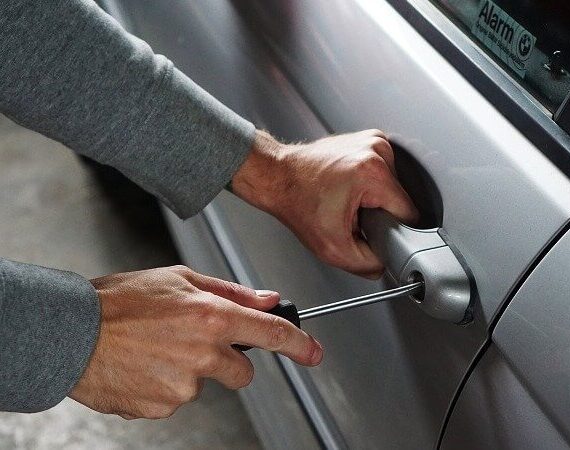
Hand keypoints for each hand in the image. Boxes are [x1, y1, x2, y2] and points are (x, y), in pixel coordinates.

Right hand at [69, 265, 321, 418]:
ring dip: (189, 372)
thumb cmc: (119, 301)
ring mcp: (183, 386)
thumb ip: (230, 291)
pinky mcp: (162, 408)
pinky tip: (143, 367)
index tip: (314, 353)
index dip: (300, 345)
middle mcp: (203, 353)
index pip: (272, 334)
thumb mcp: (178, 279)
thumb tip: (268, 299)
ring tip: (155, 350)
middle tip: (192, 342)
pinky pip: (176, 400)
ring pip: (204, 385)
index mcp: (211, 317)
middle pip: (242, 372)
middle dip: (227, 361)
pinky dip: (164, 387)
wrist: (69, 334)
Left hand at [231, 129, 418, 278]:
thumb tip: (386, 264)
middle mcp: (377, 150)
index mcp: (373, 173)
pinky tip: (351, 187)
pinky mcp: (370, 139)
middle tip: (353, 215)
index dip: (393, 230)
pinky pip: (385, 172)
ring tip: (349, 199)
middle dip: (381, 213)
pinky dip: (371, 183)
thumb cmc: (297, 202)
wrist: (278, 177)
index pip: (409, 213)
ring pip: (394, 186)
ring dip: (376, 198)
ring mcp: (374, 141)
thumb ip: (367, 264)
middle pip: (400, 199)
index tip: (371, 230)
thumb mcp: (333, 248)